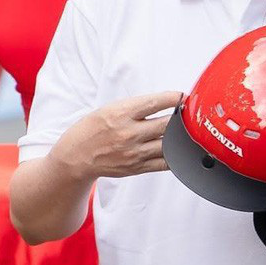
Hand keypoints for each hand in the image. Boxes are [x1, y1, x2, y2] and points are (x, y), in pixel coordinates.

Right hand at [56, 91, 182, 181]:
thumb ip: (135, 108)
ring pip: (169, 144)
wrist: (76, 157)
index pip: (155, 102)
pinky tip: (180, 149)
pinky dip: (176, 156)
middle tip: (189, 114)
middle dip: (181, 118)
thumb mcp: (109, 110)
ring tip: (187, 131)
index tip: (182, 96)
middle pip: (166, 124)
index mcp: (121, 114)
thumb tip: (163, 103)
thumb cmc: (92, 130)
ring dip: (180, 137)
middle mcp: (128, 133)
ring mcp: (134, 152)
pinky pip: (164, 163)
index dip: (174, 98)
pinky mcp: (137, 167)